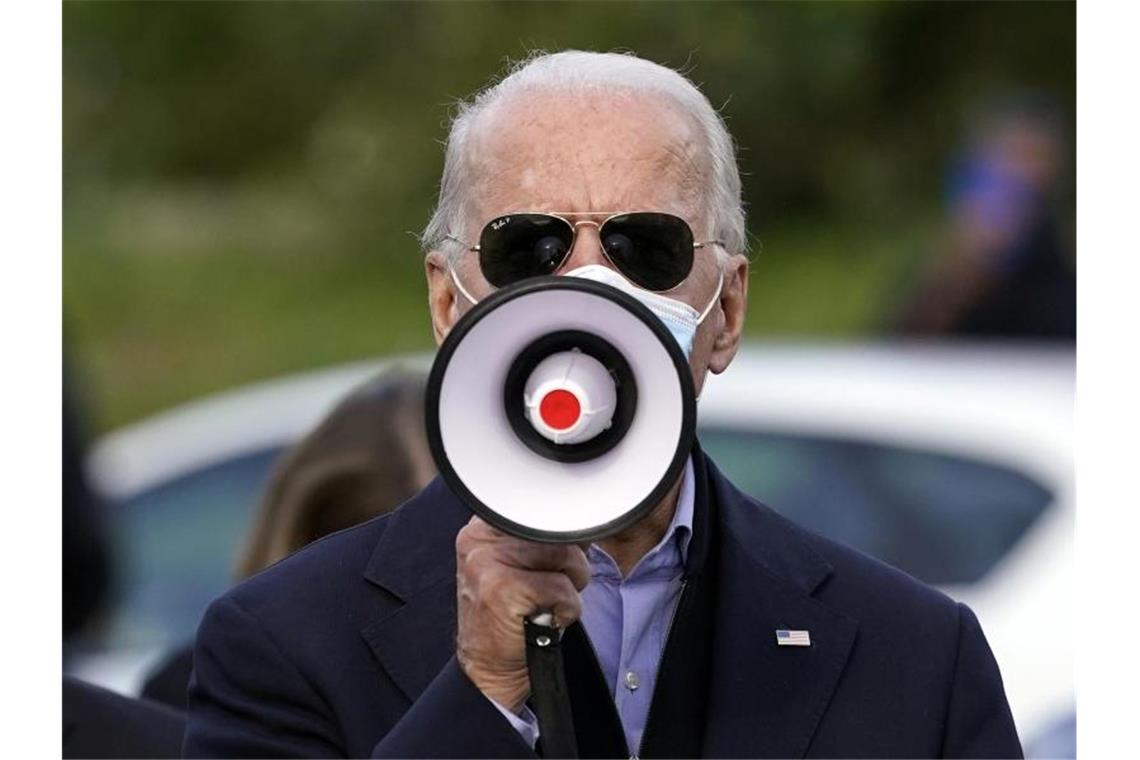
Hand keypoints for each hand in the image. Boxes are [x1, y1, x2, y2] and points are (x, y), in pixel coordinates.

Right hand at [455, 516, 589, 711]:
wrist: (488, 667)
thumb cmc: (512, 615)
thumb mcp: (519, 565)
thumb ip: (542, 539)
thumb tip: (586, 523)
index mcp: (483, 528)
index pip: (542, 512)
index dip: (560, 536)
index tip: (556, 561)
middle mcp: (479, 540)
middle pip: (557, 532)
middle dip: (570, 565)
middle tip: (550, 592)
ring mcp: (487, 564)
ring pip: (565, 556)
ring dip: (570, 588)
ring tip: (547, 604)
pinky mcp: (501, 590)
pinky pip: (562, 589)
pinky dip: (567, 610)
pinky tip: (546, 620)